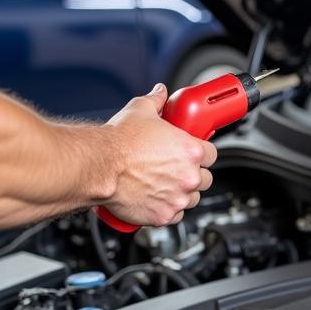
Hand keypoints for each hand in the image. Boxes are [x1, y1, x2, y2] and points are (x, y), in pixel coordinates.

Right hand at [98, 84, 216, 226]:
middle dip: (193, 173)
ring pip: (193, 199)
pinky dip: (169, 209)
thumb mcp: (140, 110)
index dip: (202, 153)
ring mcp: (178, 198)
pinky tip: (157, 198)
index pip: (212, 154)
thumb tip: (160, 93)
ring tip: (165, 184)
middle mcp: (189, 176)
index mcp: (190, 150)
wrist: (98, 167)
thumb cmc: (118, 142)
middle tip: (176, 169)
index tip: (193, 154)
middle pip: (205, 178)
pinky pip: (176, 215)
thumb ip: (156, 100)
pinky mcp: (164, 215)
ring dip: (183, 193)